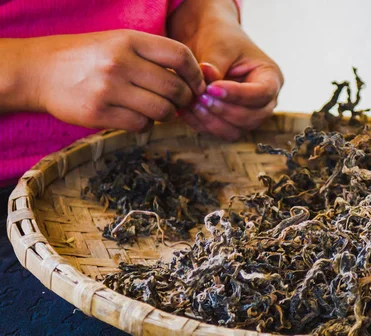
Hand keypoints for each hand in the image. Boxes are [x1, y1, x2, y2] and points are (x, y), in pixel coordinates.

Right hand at [36, 30, 203, 131]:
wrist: (38, 71)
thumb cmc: (87, 58)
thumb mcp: (119, 43)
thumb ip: (153, 57)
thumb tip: (195, 79)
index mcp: (129, 40)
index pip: (180, 56)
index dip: (196, 74)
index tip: (197, 85)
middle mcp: (120, 62)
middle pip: (175, 88)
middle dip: (184, 100)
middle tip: (180, 103)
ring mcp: (109, 89)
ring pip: (162, 111)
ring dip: (167, 115)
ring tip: (158, 110)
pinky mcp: (99, 113)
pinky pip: (141, 125)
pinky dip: (145, 124)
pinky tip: (136, 116)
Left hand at [169, 0, 283, 139]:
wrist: (209, 44)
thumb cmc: (221, 39)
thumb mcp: (220, 45)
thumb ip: (215, 64)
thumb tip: (208, 78)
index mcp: (271, 77)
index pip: (261, 94)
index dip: (238, 95)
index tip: (212, 87)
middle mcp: (265, 101)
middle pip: (251, 117)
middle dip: (223, 110)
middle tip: (199, 96)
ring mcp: (250, 115)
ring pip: (235, 130)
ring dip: (211, 120)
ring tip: (191, 102)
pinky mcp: (232, 124)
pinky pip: (219, 132)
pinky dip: (202, 124)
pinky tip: (186, 110)